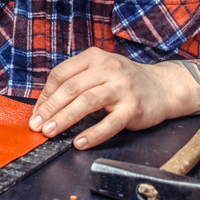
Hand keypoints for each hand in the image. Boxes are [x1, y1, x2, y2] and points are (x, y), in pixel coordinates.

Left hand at [29, 47, 188, 149]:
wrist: (163, 87)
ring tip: (51, 132)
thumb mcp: (101, 71)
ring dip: (65, 118)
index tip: (36, 112)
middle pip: (71, 88)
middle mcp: (108, 68)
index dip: (45, 95)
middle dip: (50, 108)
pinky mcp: (133, 107)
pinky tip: (79, 142)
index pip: (61, 74)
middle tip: (37, 125)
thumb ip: (77, 81)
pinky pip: (110, 123)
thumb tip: (46, 105)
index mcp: (95, 57)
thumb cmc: (126, 81)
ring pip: (87, 101)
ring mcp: (122, 87)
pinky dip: (92, 134)